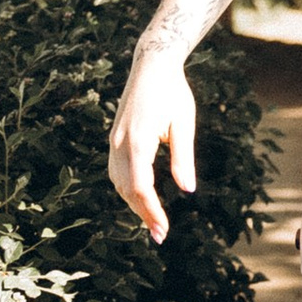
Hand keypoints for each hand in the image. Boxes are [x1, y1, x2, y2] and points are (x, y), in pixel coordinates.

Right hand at [109, 40, 195, 242]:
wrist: (151, 66)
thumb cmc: (173, 93)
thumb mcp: (184, 124)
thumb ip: (183, 157)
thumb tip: (187, 190)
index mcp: (138, 140)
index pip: (141, 187)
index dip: (151, 212)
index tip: (163, 231)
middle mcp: (120, 144)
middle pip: (127, 189)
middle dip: (143, 214)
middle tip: (160, 235)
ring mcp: (114, 141)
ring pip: (118, 183)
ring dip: (133, 204)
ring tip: (152, 221)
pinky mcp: (115, 139)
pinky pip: (116, 172)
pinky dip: (127, 189)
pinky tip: (141, 198)